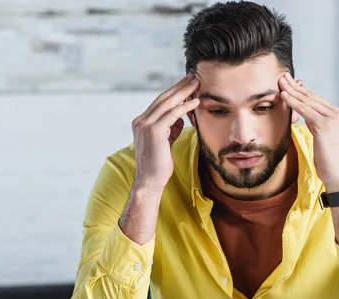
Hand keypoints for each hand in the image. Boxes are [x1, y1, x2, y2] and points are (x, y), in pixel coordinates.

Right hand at [131, 73, 199, 190]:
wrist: (150, 181)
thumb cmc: (159, 164)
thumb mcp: (165, 141)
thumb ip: (170, 128)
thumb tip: (180, 118)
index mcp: (141, 122)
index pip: (159, 102)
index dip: (174, 92)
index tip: (187, 84)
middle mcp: (140, 121)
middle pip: (163, 98)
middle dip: (180, 87)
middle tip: (194, 76)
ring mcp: (145, 125)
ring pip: (168, 103)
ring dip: (184, 92)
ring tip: (197, 84)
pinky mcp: (154, 131)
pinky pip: (172, 115)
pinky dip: (185, 107)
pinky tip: (196, 102)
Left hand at [279, 72, 338, 192]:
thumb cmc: (329, 161)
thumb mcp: (323, 137)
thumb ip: (317, 123)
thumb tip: (304, 114)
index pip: (317, 100)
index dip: (301, 91)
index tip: (290, 83)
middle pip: (312, 97)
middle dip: (295, 87)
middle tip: (282, 77)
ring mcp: (334, 118)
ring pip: (308, 101)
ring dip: (292, 91)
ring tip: (280, 82)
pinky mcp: (326, 125)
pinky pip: (305, 110)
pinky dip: (293, 102)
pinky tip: (283, 95)